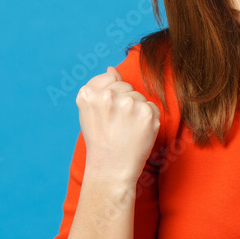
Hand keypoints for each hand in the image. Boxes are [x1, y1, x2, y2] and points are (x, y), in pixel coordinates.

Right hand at [76, 66, 160, 185]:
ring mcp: (129, 104)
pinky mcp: (147, 113)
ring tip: (126, 130)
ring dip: (136, 111)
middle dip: (124, 102)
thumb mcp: (90, 111)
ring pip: (139, 96)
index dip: (110, 97)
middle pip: (126, 86)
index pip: (109, 78)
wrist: (111, 169)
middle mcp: (108, 96)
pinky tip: (137, 133)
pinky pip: (152, 107)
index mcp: (88, 94)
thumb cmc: (100, 140)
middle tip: (116, 125)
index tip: (107, 113)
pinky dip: (148, 119)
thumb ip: (100, 86)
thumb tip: (112, 68)